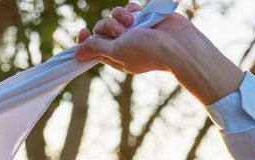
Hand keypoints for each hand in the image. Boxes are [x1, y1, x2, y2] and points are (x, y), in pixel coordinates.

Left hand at [75, 3, 242, 105]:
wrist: (178, 44)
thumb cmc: (148, 51)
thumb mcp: (117, 51)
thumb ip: (97, 48)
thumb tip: (76, 53)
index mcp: (114, 56)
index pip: (93, 47)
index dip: (86, 40)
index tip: (83, 33)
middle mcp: (123, 44)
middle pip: (101, 28)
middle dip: (107, 26)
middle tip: (121, 32)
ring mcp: (134, 30)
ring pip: (114, 16)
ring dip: (119, 16)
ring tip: (132, 22)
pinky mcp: (144, 18)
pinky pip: (129, 8)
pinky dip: (131, 8)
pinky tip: (137, 13)